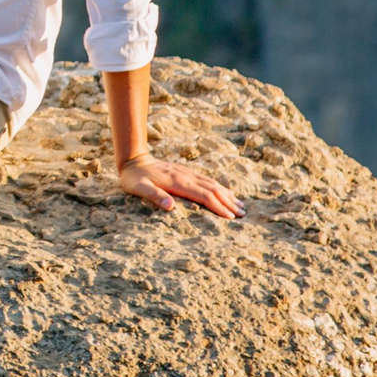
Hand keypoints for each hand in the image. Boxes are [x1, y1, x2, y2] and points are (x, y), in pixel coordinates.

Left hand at [118, 154, 243, 218]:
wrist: (133, 159)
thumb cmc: (134, 178)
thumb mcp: (139, 188)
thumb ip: (154, 196)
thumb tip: (170, 207)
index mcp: (178, 183)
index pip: (204, 195)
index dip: (218, 206)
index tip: (231, 217)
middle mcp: (186, 177)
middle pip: (213, 189)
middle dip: (229, 202)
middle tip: (243, 214)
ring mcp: (187, 174)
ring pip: (212, 184)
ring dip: (227, 194)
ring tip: (240, 205)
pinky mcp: (185, 172)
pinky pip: (206, 180)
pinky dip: (219, 187)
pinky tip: (225, 192)